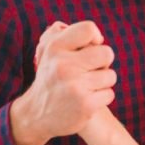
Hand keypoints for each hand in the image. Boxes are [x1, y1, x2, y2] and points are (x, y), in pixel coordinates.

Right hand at [11, 20, 116, 144]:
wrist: (34, 115)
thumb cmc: (50, 77)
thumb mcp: (47, 51)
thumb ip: (61, 33)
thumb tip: (94, 35)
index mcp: (54, 48)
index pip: (88, 29)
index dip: (95, 38)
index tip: (90, 48)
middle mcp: (63, 65)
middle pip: (107, 53)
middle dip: (102, 63)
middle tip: (90, 70)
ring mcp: (75, 86)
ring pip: (110, 76)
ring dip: (102, 82)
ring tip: (86, 86)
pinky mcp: (85, 105)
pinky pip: (109, 94)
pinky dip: (101, 98)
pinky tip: (86, 100)